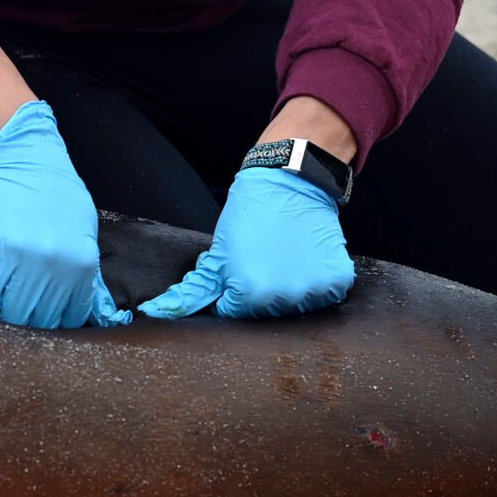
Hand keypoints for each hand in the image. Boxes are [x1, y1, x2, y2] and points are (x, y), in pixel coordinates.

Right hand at [0, 99, 128, 328]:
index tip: (44, 311)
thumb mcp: (82, 228)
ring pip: (12, 314)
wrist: (16, 151)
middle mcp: (54, 266)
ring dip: (7, 308)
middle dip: (31, 316)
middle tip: (22, 302)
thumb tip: (83, 306)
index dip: (55, 317)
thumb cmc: (51, 187)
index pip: (71, 317)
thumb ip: (82, 269)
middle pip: (41, 320)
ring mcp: (21, 260)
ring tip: (5, 291)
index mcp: (82, 263)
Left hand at [141, 167, 353, 319]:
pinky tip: (305, 257)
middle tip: (263, 260)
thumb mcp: (218, 254)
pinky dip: (316, 280)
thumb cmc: (249, 216)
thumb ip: (194, 290)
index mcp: (249, 294)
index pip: (235, 314)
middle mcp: (282, 298)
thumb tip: (159, 313)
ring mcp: (313, 291)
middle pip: (265, 314)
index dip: (233, 292)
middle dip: (259, 292)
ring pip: (295, 306)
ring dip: (289, 288)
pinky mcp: (337, 280)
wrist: (288, 181)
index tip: (240, 268)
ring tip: (284, 257)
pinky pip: (325, 295)